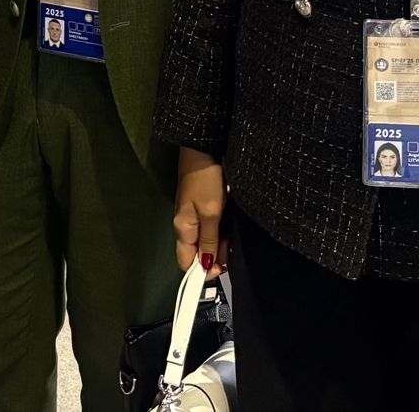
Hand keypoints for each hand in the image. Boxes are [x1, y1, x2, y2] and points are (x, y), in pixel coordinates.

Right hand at [174, 147, 226, 277]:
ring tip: (236, 236)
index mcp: (182, 228)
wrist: (203, 149)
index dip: (202, 271)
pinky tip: (232, 226)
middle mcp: (185, 224)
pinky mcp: (201, 205)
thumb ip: (209, 240)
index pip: (186, 262)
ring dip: (221, 242)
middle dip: (216, 256)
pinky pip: (210, 226)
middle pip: (198, 252)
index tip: (221, 269)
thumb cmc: (206, 181)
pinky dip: (221, 230)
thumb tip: (205, 265)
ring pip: (206, 239)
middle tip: (234, 250)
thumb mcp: (211, 213)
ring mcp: (193, 214)